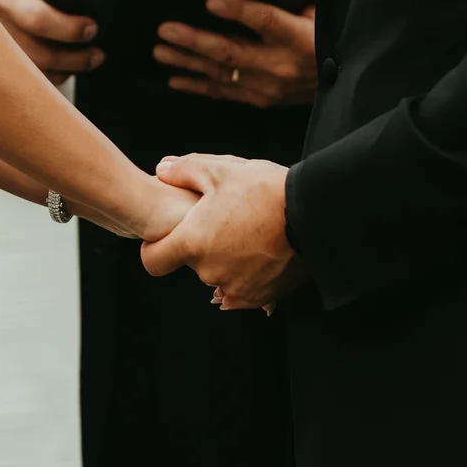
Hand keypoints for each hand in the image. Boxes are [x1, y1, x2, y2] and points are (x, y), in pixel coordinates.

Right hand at [0, 0, 102, 85]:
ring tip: (92, 60)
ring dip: (69, 69)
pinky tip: (72, 66)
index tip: (93, 29)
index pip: (38, 19)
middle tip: (98, 54)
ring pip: (37, 70)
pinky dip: (58, 75)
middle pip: (38, 54)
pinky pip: (35, 79)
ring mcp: (0, 44)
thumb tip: (96, 5)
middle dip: (73, 58)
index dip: (69, 30)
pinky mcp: (7, 61)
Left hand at [140, 154, 307, 310]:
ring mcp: (236, 288)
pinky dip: (245, 275)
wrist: (313, 216)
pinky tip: (259, 253)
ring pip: (218, 275)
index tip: (167, 237)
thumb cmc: (264, 191)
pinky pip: (242, 290)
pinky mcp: (260, 297)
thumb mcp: (221, 170)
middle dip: (202, 245)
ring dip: (226, 259)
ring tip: (248, 233)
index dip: (155, 248)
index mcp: (193, 244)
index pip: (152, 261)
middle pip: (192, 263)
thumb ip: (184, 170)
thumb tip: (161, 170)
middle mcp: (210, 272)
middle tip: (224, 220)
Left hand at [151, 0, 315, 106]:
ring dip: (188, 61)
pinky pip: (223, 92)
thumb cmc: (331, 37)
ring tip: (160, 50)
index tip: (212, 1)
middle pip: (231, 52)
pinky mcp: (259, 99)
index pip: (266, 21)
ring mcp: (266, 86)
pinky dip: (197, 86)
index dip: (239, 11)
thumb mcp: (329, 7)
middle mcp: (279, 65)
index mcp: (298, 36)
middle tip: (166, 29)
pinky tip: (174, 79)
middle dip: (195, 41)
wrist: (342, 83)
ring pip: (220, 73)